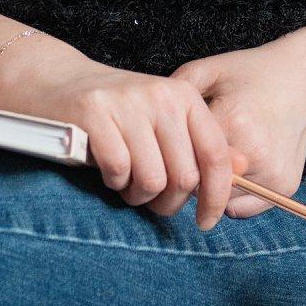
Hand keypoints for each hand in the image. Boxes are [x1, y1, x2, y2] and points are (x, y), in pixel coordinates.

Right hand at [22, 52, 251, 230]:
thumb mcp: (165, 121)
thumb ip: (201, 144)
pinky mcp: (95, 114)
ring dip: (138, 195)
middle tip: (150, 198)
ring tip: (126, 182)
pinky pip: (118, 171)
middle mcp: (161, 96)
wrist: (61, 84)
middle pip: (184, 177)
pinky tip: (107, 169)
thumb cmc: (120, 113)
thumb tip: (243, 168)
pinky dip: (113, 182)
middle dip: (167, 202)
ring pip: (152, 180)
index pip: (215, 155)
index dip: (216, 196)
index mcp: (186, 97)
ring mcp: (127, 103)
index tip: (205, 221)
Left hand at [168, 32, 305, 217]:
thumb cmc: (251, 72)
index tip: (160, 153)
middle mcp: (255, 153)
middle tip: (179, 164)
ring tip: (204, 167)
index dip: (168, 158)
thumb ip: (175, 92)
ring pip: (222, 201)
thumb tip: (149, 123)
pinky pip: (245, 208)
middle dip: (186, 179)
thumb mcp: (210, 70)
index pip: (184, 159)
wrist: (305, 79)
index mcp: (233, 120)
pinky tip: (228, 174)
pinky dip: (231, 198)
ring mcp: (274, 174)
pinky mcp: (286, 187)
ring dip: (208, 192)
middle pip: (202, 186)